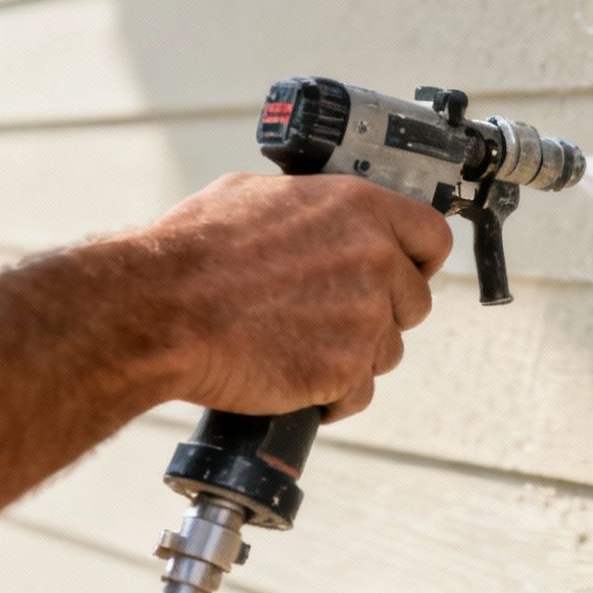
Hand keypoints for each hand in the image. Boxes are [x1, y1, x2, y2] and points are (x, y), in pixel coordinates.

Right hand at [142, 173, 453, 421]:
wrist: (158, 309)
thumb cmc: (192, 250)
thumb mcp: (253, 196)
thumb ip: (308, 208)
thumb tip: (315, 215)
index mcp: (360, 209)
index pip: (433, 236)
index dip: (419, 261)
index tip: (405, 274)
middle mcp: (375, 259)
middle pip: (414, 302)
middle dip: (383, 315)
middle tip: (334, 320)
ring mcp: (364, 317)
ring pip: (387, 352)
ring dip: (355, 357)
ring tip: (301, 350)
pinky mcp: (344, 370)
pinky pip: (358, 393)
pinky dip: (333, 397)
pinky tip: (299, 385)